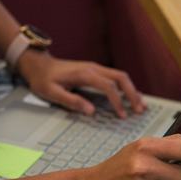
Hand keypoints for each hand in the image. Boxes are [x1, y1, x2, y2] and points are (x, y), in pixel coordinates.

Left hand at [16, 50, 145, 117]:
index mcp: (84, 73)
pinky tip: (133, 96)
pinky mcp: (96, 71)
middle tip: (140, 109)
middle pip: (121, 78)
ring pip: (121, 77)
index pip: (109, 86)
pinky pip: (116, 78)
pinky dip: (127, 87)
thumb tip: (91, 111)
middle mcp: (93, 68)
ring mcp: (96, 68)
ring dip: (133, 90)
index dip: (118, 101)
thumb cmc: (43, 79)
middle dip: (133, 94)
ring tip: (142, 105)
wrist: (39, 65)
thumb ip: (72, 101)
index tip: (122, 115)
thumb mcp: (51, 92)